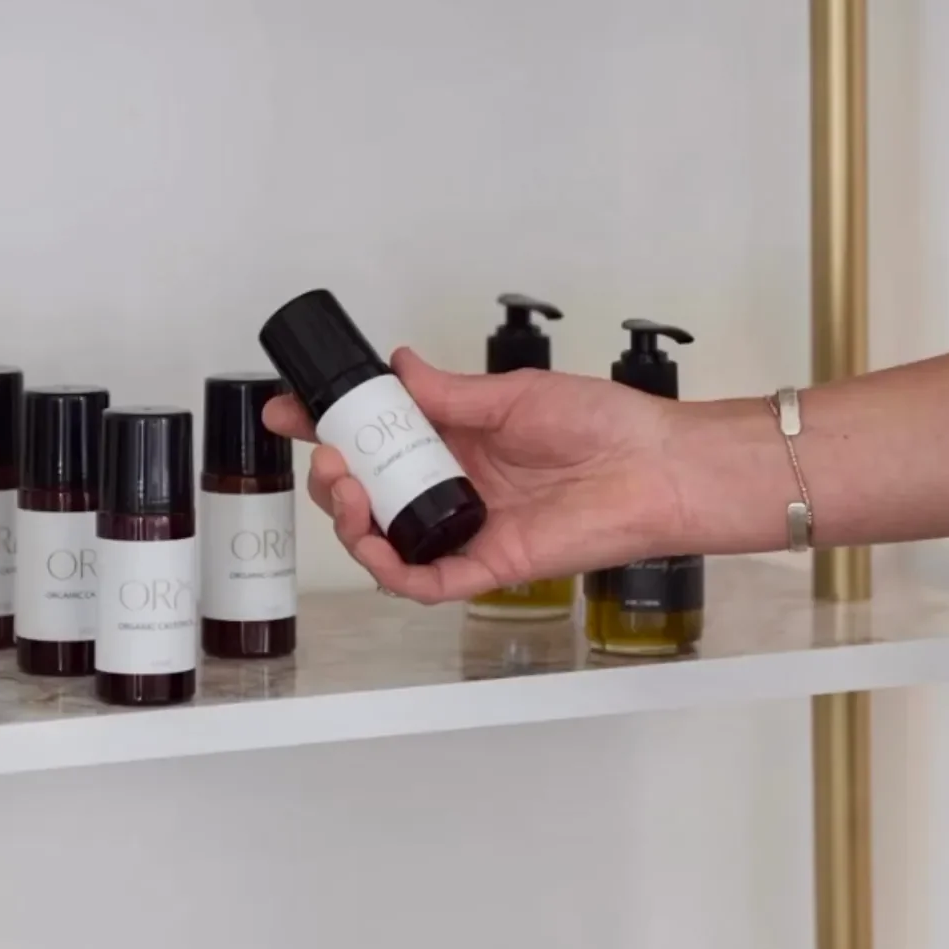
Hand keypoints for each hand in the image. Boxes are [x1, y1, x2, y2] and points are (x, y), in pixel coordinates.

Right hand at [262, 348, 685, 603]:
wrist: (657, 467)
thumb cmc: (606, 427)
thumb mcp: (514, 395)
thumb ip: (450, 393)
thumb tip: (398, 367)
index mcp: (457, 442)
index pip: (377, 440)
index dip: (329, 428)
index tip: (290, 412)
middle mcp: (456, 488)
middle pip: (370, 495)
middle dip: (332, 479)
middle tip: (326, 457)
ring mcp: (469, 529)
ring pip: (387, 542)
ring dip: (351, 522)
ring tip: (346, 490)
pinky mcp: (490, 565)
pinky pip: (427, 582)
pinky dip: (393, 570)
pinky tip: (374, 546)